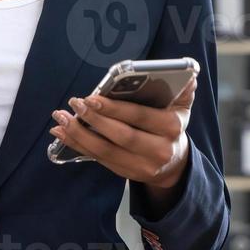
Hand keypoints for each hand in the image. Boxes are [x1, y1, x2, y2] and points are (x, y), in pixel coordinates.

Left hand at [50, 76, 195, 192]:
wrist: (174, 165)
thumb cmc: (172, 127)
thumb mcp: (182, 107)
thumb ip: (183, 90)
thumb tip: (189, 75)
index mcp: (171, 128)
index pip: (140, 117)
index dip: (115, 108)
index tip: (92, 98)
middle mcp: (158, 150)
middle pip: (121, 136)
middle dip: (94, 120)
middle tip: (74, 104)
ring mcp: (141, 166)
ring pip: (105, 151)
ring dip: (79, 135)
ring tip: (60, 120)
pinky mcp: (125, 173)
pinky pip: (98, 159)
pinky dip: (78, 146)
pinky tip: (62, 134)